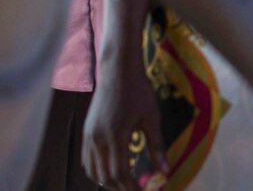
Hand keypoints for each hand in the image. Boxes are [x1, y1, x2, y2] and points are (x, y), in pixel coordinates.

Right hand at [82, 57, 167, 190]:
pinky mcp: (86, 132)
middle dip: (121, 187)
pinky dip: (97, 171)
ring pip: (93, 171)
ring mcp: (89, 136)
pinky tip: (110, 172)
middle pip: (105, 176)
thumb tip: (165, 171)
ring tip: (125, 184)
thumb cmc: (139, 92)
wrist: (118, 72)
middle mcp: (98, 139)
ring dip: (108, 181)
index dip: (131, 187)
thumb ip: (157, 146)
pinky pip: (87, 160)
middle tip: (136, 190)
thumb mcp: (152, 118)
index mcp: (116, 136)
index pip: (120, 173)